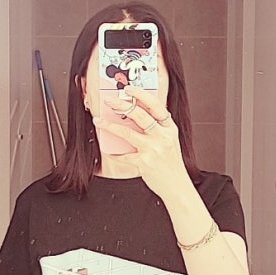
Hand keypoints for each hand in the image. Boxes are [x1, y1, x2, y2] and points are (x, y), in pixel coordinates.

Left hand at [95, 85, 190, 199]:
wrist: (176, 185)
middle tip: (109, 101)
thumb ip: (156, 128)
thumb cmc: (171, 163)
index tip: (129, 89)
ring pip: (128, 133)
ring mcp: (153, 149)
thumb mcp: (169, 140)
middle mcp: (163, 137)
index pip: (155, 105)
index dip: (141, 95)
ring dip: (110, 126)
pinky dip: (114, 152)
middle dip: (121, 105)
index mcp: (170, 128)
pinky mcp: (144, 162)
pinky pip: (124, 155)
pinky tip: (108, 150)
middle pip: (140, 115)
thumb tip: (134, 115)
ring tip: (99, 121)